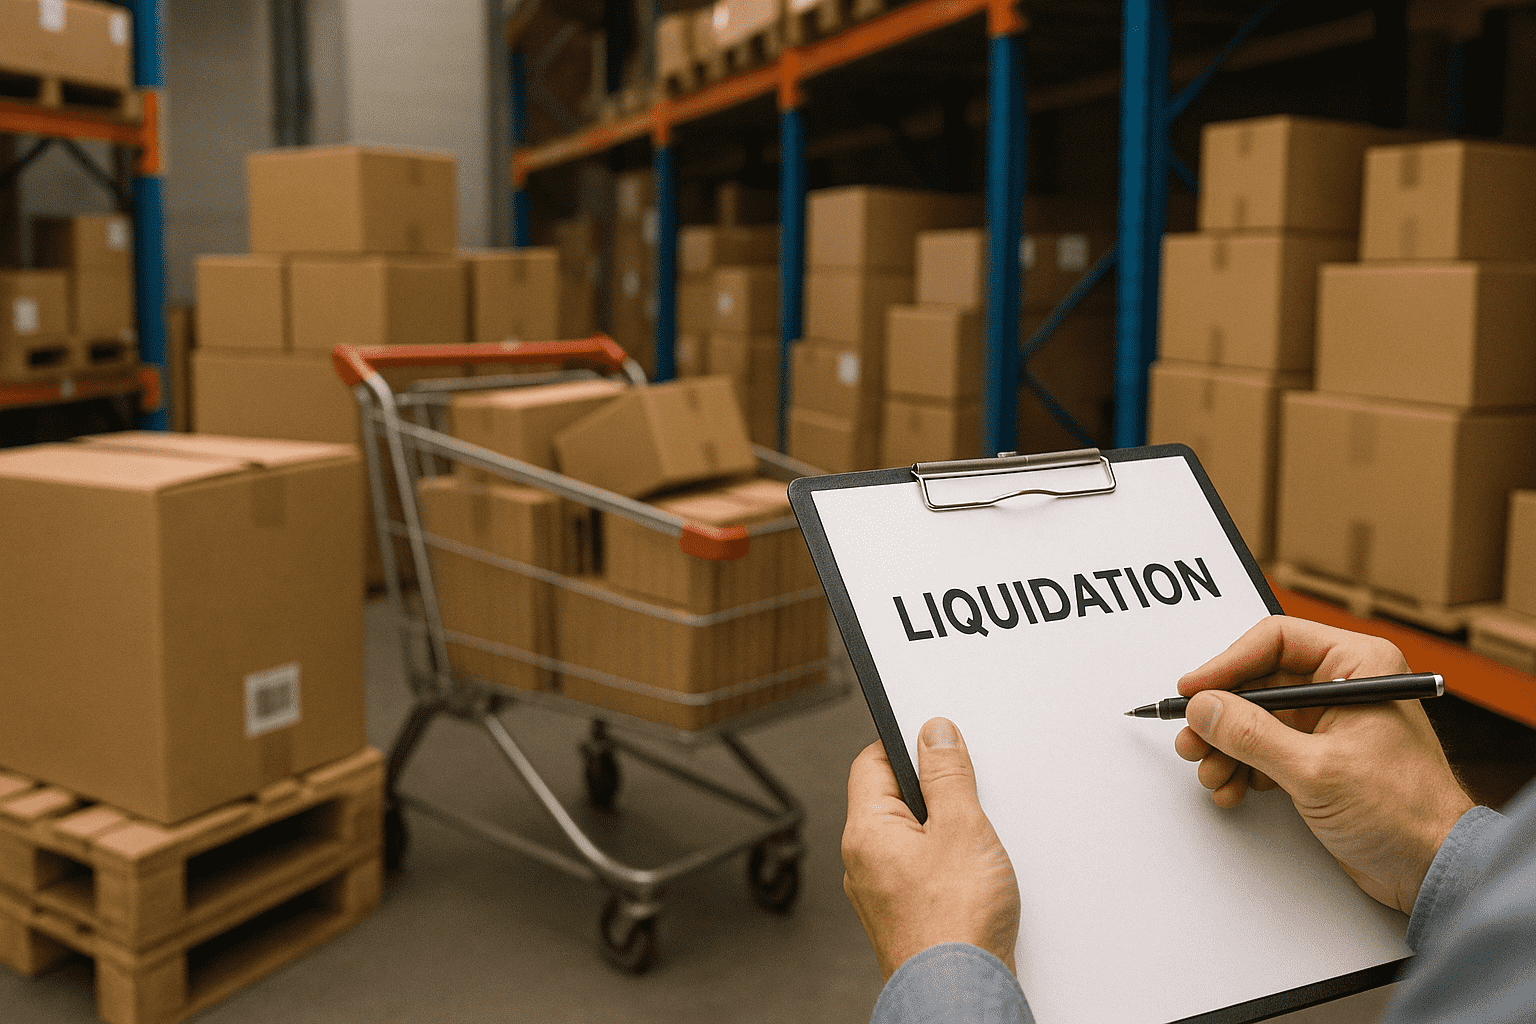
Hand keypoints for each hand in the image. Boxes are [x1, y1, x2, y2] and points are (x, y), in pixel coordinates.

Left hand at [842, 718, 1019, 979]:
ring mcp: (881, 892)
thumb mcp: (962, 828)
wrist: (959, 996)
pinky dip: (945, 865)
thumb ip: (948, 776)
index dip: (906, 745)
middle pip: (892, 799)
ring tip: (974, 842)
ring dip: (943, 831)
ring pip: (910, 838)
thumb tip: (934, 735)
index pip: (872, 762)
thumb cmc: (955, 927)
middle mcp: (863, 861)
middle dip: (932, 791)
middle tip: (966, 796)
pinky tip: (972, 876)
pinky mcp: (903, 915)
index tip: (937, 740)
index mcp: (865, 832)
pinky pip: (920, 871)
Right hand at [1175, 615, 1473, 914]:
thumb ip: (1253, 735)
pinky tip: (1231, 788)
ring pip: (1256, 718)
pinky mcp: (1319, 757)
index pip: (1276, 641)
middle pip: (1259, 682)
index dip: (1228, 663)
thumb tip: (1204, 708)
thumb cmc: (1406, 812)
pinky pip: (1264, 748)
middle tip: (1193, 737)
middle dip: (1221, 715)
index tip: (1195, 690)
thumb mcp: (1316, 770)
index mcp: (1358, 666)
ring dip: (1226, 746)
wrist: (1433, 869)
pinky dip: (1241, 767)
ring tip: (1211, 771)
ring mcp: (1330, 723)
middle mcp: (1343, 686)